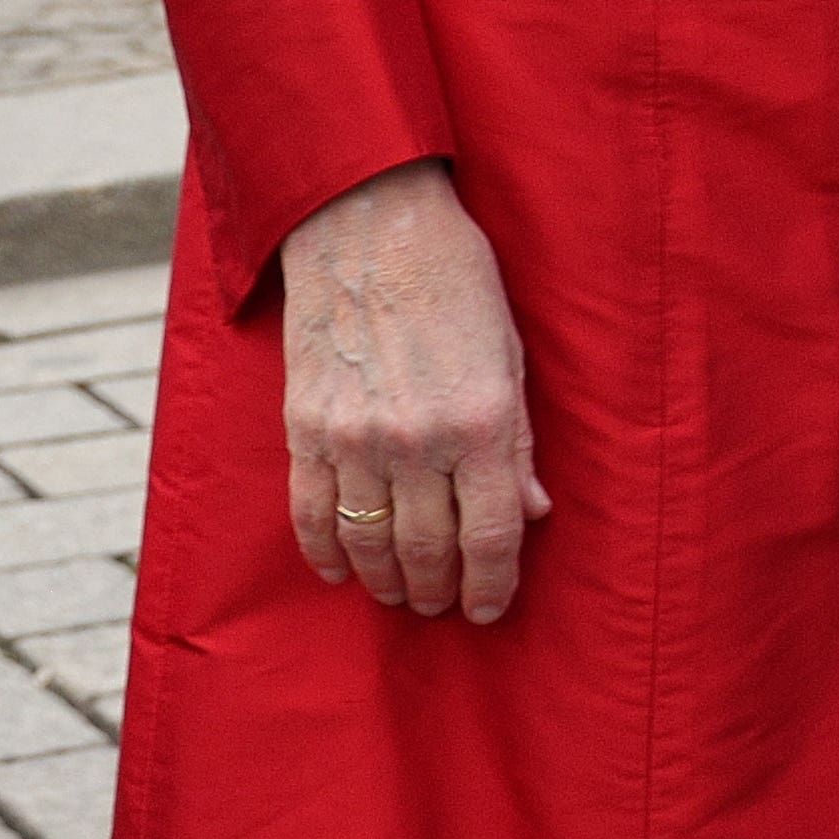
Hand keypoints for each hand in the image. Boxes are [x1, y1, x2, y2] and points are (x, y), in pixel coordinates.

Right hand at [280, 159, 542, 623]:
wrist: (369, 229)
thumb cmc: (457, 282)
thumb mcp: (511, 355)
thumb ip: (518, 442)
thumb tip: (533, 511)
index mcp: (481, 422)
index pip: (490, 534)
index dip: (492, 585)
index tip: (489, 610)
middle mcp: (417, 440)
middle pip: (428, 549)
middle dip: (440, 590)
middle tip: (446, 606)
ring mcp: (354, 438)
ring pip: (368, 543)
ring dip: (387, 581)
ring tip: (403, 595)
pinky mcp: (305, 428)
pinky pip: (310, 513)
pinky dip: (325, 552)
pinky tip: (341, 571)